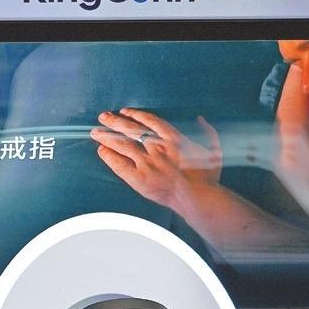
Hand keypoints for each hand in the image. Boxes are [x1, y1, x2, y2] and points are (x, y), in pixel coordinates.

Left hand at [90, 109, 221, 211]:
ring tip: (96, 132)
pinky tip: (102, 151)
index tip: (125, 112)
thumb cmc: (206, 177)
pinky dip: (110, 157)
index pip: (149, 121)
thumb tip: (201, 119)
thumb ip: (208, 132)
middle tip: (103, 117)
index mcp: (173, 138)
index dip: (135, 115)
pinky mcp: (139, 178)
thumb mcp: (213, 149)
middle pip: (130, 130)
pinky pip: (120, 165)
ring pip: (122, 145)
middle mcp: (157, 147)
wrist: (198, 196)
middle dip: (115, 122)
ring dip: (107, 137)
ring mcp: (147, 162)